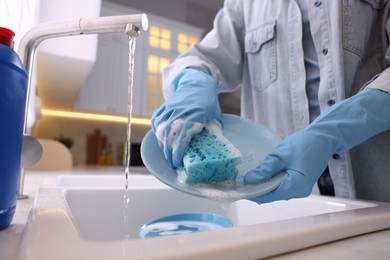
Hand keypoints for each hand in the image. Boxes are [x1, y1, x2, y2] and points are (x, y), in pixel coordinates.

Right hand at [151, 68, 221, 167]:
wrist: (198, 83)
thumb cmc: (208, 102)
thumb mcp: (215, 118)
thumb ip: (214, 133)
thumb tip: (213, 150)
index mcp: (195, 116)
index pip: (182, 138)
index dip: (178, 152)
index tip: (178, 162)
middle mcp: (180, 113)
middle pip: (169, 136)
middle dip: (168, 153)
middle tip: (172, 163)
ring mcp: (170, 109)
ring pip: (161, 130)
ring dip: (162, 144)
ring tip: (167, 154)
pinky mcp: (164, 106)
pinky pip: (156, 121)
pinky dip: (156, 132)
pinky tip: (161, 140)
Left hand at [244, 88, 389, 202]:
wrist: (322, 138)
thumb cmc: (304, 144)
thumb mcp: (281, 154)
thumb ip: (265, 169)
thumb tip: (248, 180)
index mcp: (296, 186)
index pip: (268, 196)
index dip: (252, 193)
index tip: (238, 187)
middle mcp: (299, 192)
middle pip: (272, 196)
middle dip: (256, 189)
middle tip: (240, 180)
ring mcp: (300, 189)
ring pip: (276, 192)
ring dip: (263, 185)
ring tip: (249, 176)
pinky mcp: (299, 184)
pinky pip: (282, 187)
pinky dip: (271, 182)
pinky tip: (263, 174)